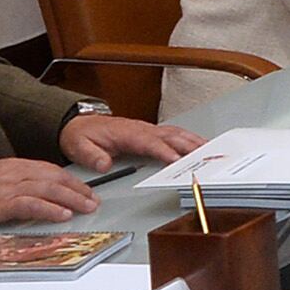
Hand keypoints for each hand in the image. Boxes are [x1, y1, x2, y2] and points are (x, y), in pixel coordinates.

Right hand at [0, 158, 99, 234]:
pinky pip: (30, 204)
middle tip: (93, 200)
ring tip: (87, 208)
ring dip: (71, 199)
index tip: (84, 190)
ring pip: (47, 188)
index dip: (70, 180)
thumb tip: (34, 197)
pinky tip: (62, 215)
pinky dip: (49, 209)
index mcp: (11, 166)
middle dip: (77, 189)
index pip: (48, 170)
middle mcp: (12, 172)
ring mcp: (6, 186)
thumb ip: (13, 186)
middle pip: (53, 177)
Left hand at [57, 112, 200, 173]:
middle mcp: (141, 129)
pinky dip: (189, 137)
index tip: (178, 160)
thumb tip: (105, 164)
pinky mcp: (151, 131)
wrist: (80, 124)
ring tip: (210, 150)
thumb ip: (92, 156)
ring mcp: (147, 129)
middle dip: (189, 146)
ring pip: (175, 133)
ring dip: (193, 141)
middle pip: (170, 136)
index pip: (150, 143)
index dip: (166, 151)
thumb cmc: (83, 135)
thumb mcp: (79, 147)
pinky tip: (199, 144)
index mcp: (126, 133)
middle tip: (205, 156)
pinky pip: (174, 133)